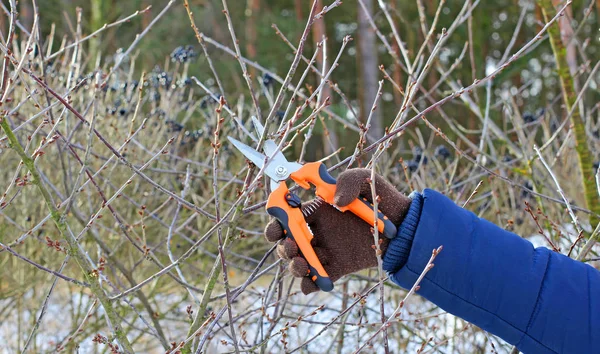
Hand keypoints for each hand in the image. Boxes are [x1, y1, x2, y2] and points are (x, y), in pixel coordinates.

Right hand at [264, 168, 411, 293]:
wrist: (402, 226)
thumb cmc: (380, 198)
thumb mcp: (365, 179)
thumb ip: (349, 180)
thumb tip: (337, 201)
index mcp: (315, 210)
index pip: (285, 217)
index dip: (275, 222)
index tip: (277, 227)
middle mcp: (316, 231)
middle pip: (286, 242)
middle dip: (282, 247)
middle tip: (292, 246)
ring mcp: (325, 251)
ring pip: (298, 263)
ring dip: (293, 265)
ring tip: (302, 264)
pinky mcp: (337, 269)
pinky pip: (316, 281)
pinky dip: (310, 284)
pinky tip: (314, 281)